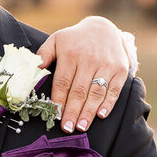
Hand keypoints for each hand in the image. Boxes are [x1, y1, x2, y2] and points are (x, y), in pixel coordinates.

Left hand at [38, 16, 134, 133]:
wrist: (103, 27)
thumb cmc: (75, 39)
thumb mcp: (56, 40)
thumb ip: (43, 54)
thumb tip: (35, 68)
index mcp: (71, 55)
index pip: (63, 82)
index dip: (59, 101)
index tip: (56, 116)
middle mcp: (89, 60)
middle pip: (79, 90)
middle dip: (73, 111)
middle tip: (68, 128)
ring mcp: (107, 64)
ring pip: (96, 92)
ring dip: (89, 111)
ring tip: (81, 126)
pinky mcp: (120, 69)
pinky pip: (115, 89)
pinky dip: (108, 103)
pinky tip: (101, 115)